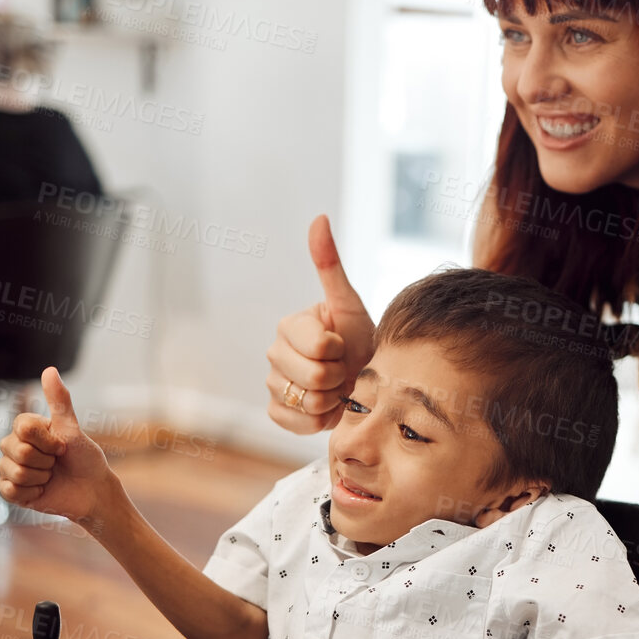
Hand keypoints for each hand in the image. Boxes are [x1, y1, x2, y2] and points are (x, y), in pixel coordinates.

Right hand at [0, 366, 112, 524]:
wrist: (91, 491)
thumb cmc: (84, 458)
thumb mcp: (72, 429)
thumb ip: (59, 401)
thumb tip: (50, 370)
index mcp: (27, 429)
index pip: (23, 428)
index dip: (47, 441)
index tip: (62, 446)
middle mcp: (14, 446)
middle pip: (17, 450)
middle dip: (45, 460)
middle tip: (56, 463)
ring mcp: (10, 468)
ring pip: (14, 472)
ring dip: (40, 478)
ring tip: (50, 477)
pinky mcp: (11, 490)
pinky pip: (9, 491)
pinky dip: (31, 493)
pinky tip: (41, 490)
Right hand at [265, 215, 374, 433]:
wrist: (366, 380)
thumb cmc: (360, 340)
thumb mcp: (350, 304)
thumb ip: (330, 266)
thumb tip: (319, 217)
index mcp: (289, 325)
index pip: (319, 346)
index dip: (340, 351)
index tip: (345, 346)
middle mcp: (274, 352)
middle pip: (311, 375)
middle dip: (336, 376)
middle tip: (343, 370)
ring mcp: (272, 383)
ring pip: (304, 400)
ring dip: (329, 399)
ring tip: (336, 388)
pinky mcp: (276, 411)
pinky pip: (293, 420)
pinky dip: (316, 420)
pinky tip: (325, 407)